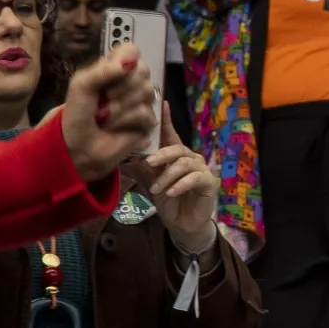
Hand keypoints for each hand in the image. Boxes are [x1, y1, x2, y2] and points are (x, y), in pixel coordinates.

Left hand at [59, 47, 160, 183]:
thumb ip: (102, 71)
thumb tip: (130, 63)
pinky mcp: (148, 121)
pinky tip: (115, 127)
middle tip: (104, 98)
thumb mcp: (81, 85)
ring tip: (105, 117)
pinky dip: (125, 121)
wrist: (77, 145)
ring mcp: (142, 101)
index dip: (127, 58)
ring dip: (119, 107)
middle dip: (120, 87)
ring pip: (146, 92)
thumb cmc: (77, 113)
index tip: (114, 70)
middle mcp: (132, 81)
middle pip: (143, 70)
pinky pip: (146, 113)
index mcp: (116, 68)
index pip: (132, 50)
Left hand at [121, 103, 216, 251]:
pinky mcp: (208, 183)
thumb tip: (120, 157)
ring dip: (167, 176)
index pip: (171, 135)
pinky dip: (180, 185)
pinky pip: (195, 178)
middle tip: (148, 162)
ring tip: (156, 188)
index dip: (167, 120)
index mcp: (176, 156)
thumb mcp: (150, 183)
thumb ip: (140, 170)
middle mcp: (190, 158)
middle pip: (177, 148)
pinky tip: (170, 192)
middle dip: (162, 154)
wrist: (183, 223)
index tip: (162, 104)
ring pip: (184, 164)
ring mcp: (201, 169)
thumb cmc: (168, 200)